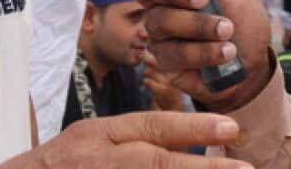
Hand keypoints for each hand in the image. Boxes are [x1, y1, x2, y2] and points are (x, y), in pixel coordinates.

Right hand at [0, 112, 250, 167]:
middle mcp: (97, 160)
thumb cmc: (60, 164)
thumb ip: (135, 138)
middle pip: (154, 162)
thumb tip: (189, 142)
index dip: (191, 126)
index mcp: (99, 135)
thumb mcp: (93, 139)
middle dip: (200, 167)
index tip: (230, 128)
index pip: (150, 125)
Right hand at [122, 0, 272, 113]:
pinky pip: (174, 52)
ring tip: (227, 30)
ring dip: (197, 25)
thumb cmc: (243, 20)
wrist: (252, 64)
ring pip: (160, 21)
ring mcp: (159, 32)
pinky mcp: (165, 60)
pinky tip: (225, 51)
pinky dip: (204, 51)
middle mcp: (160, 2)